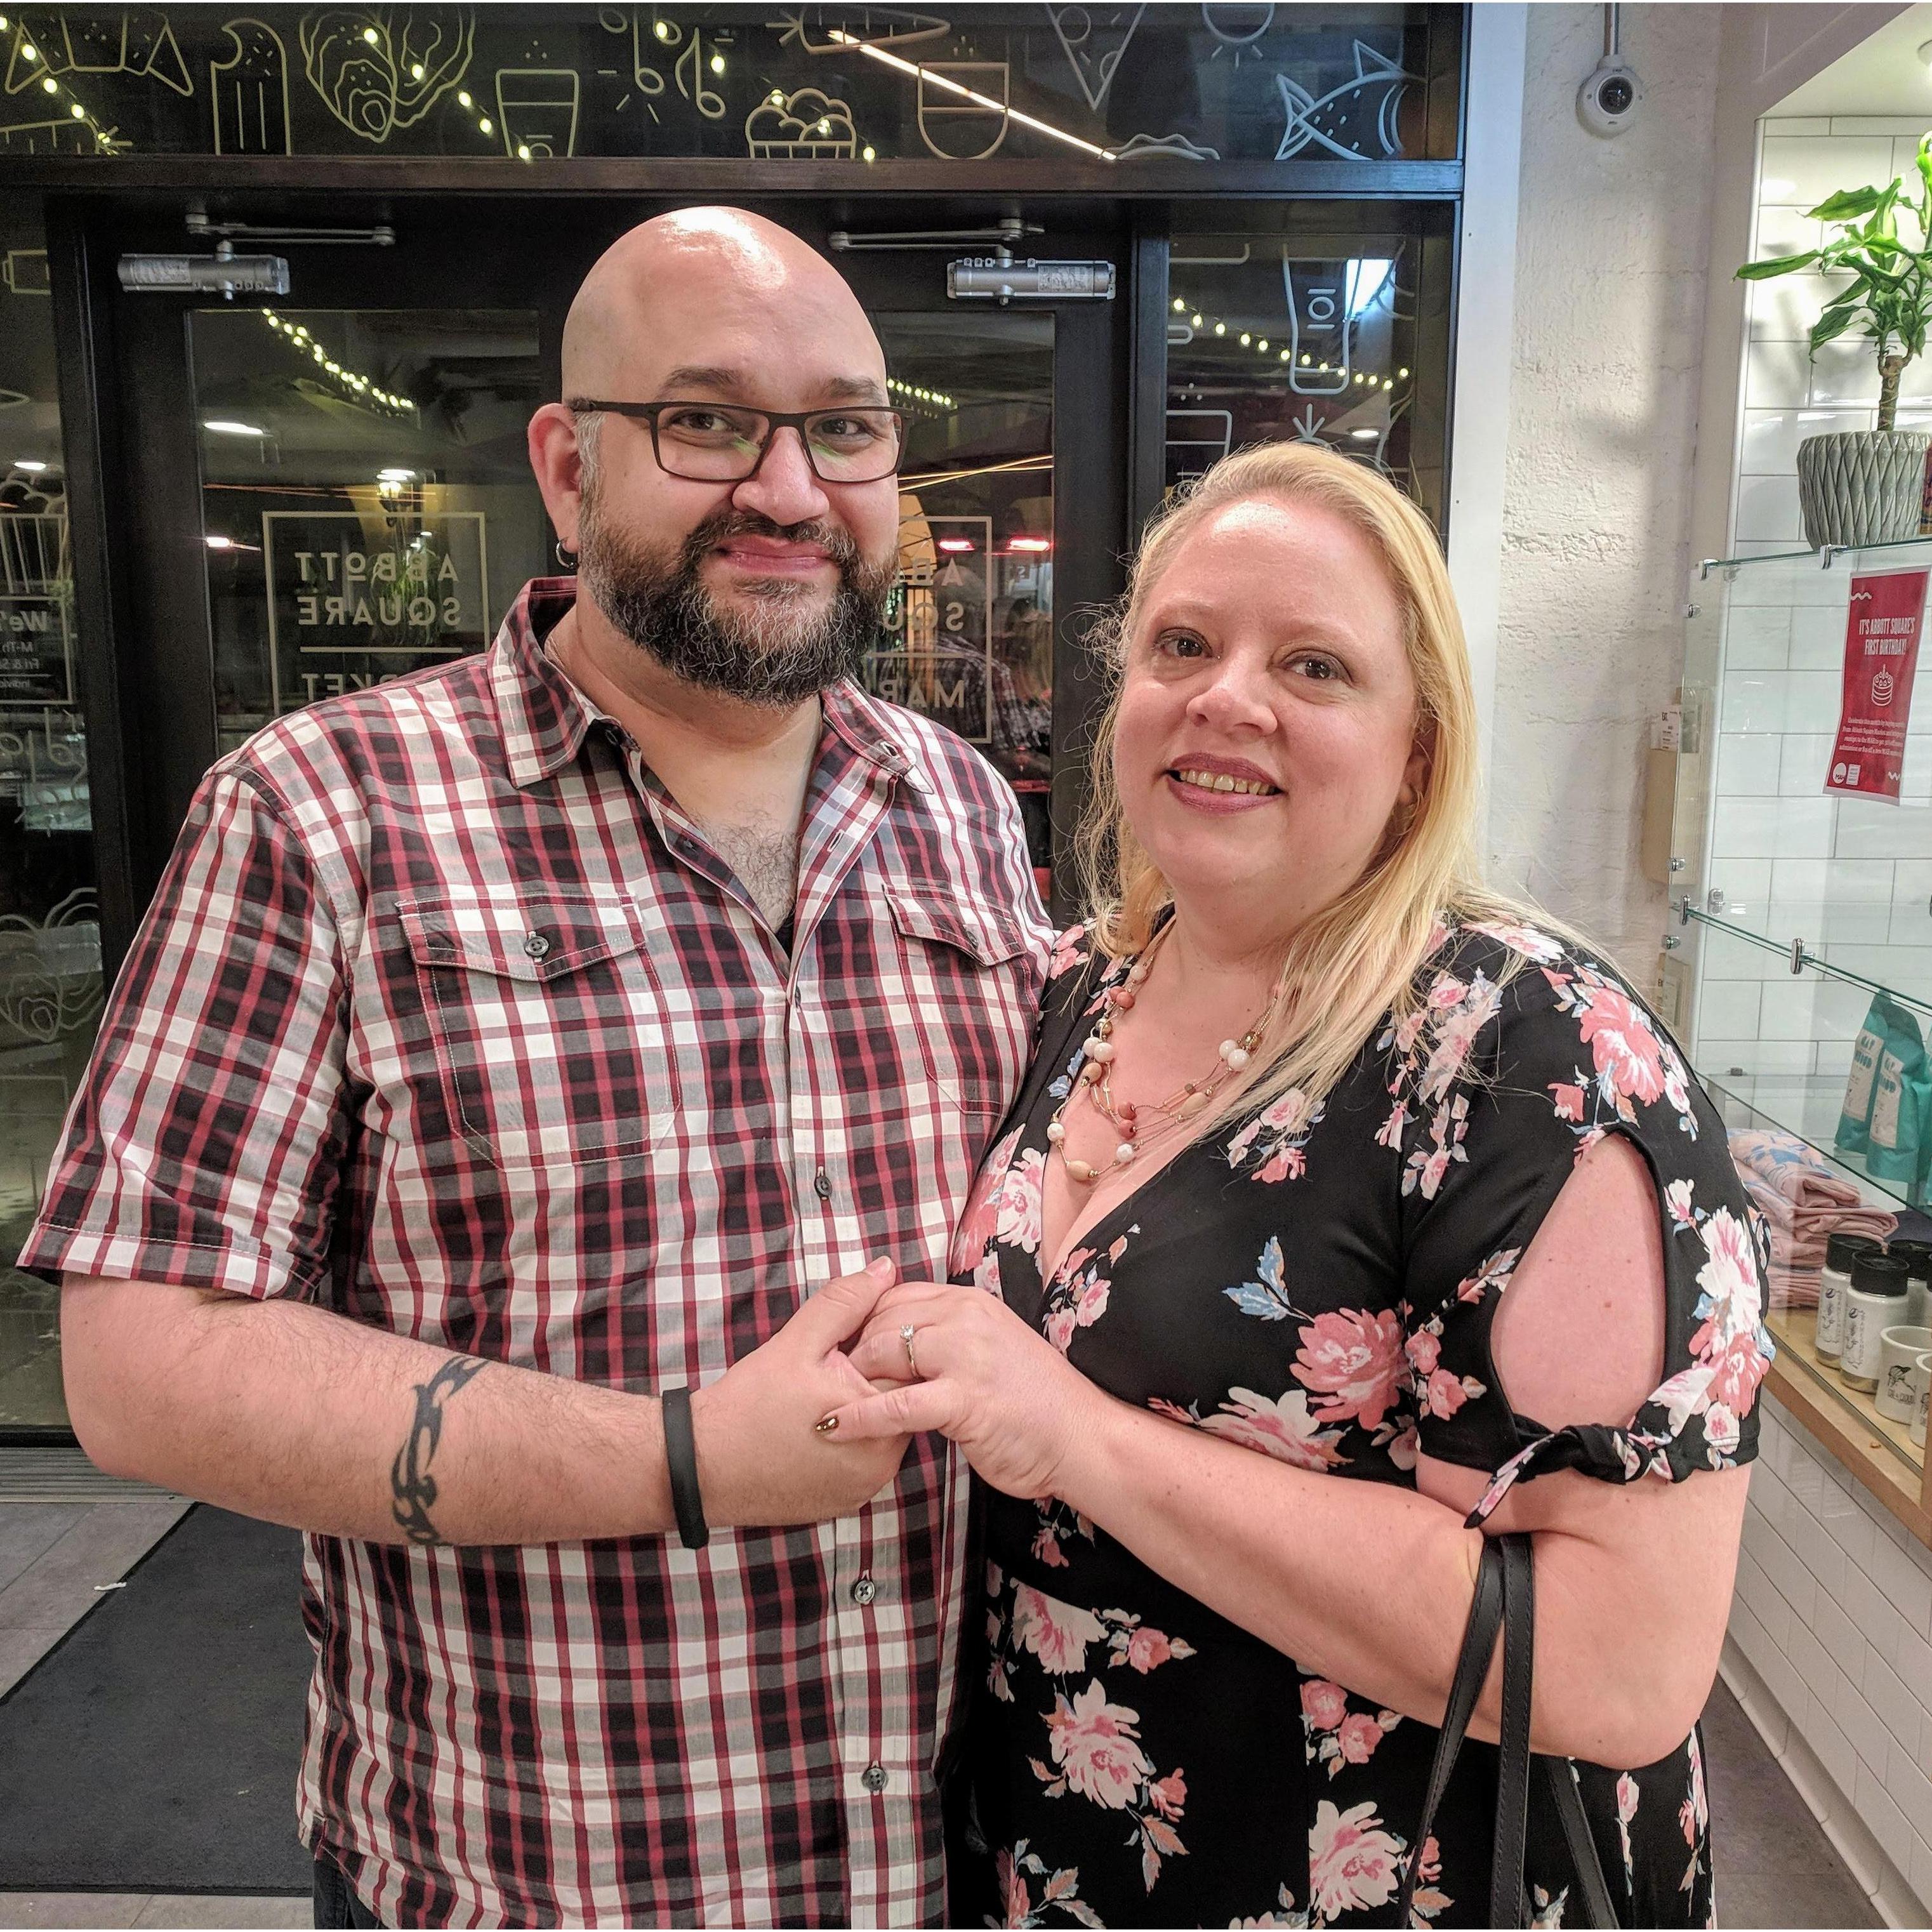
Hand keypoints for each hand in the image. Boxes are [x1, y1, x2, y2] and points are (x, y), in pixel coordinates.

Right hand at [690, 1258, 912, 1528]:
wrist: (704, 1465)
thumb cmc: (750, 1402)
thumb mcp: (798, 1341)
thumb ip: (846, 1302)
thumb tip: (886, 1268)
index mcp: (878, 1419)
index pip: (909, 1370)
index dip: (880, 1350)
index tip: (847, 1349)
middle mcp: (882, 1462)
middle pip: (899, 1404)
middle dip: (872, 1380)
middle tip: (826, 1376)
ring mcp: (866, 1487)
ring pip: (882, 1432)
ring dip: (863, 1411)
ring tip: (819, 1400)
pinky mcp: (848, 1502)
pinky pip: (864, 1461)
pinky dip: (850, 1443)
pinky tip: (814, 1431)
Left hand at [829, 1281, 1104, 1500]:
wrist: (1082, 1437)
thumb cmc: (1034, 1401)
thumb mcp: (991, 1349)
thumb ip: (952, 1336)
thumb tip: (902, 1339)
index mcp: (971, 1303)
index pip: (897, 1296)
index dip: (863, 1321)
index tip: (843, 1348)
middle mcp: (967, 1319)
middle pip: (883, 1319)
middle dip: (852, 1349)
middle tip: (830, 1380)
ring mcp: (966, 1357)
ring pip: (885, 1352)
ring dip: (853, 1379)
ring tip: (828, 1400)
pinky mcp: (964, 1401)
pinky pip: (896, 1405)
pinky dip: (859, 1416)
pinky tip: (834, 1428)